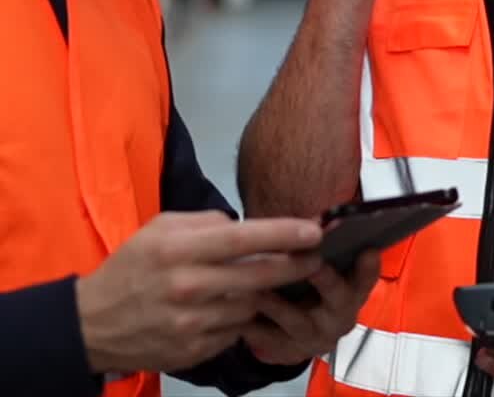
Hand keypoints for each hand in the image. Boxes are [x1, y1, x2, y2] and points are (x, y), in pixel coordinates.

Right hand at [75, 211, 322, 376]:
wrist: (95, 323)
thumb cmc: (132, 266)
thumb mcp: (160, 228)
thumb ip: (205, 222)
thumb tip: (243, 226)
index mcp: (179, 249)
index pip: (243, 239)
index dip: (283, 234)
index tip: (313, 230)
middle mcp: (188, 287)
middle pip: (257, 275)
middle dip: (294, 265)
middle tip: (317, 256)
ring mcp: (192, 324)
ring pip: (251, 305)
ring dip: (265, 292)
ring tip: (273, 280)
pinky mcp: (195, 351)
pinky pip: (234, 330)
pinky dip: (241, 317)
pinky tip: (236, 306)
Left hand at [240, 250, 380, 364]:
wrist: (291, 334)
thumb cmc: (309, 286)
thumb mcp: (319, 266)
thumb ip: (318, 246)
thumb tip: (317, 220)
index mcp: (352, 291)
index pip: (366, 278)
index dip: (368, 267)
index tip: (367, 250)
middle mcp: (339, 316)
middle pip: (339, 299)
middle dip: (327, 280)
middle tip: (316, 264)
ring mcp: (315, 338)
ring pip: (298, 322)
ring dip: (279, 304)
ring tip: (260, 287)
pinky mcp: (288, 353)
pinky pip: (270, 341)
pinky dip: (254, 326)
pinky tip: (237, 310)